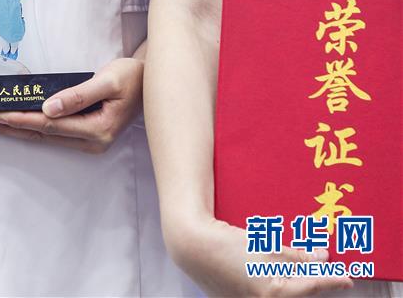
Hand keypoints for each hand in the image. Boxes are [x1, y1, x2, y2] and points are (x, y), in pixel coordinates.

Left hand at [0, 58, 142, 152]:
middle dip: (10, 128)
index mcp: (98, 130)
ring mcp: (89, 142)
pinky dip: (30, 128)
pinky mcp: (86, 136)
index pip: (49, 125)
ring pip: (45, 137)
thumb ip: (78, 95)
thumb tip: (47, 108)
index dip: (21, 119)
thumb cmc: (132, 77)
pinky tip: (14, 123)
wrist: (152, 81)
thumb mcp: (108, 81)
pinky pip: (52, 134)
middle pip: (42, 135)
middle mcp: (92, 142)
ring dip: (17, 129)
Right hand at [167, 216, 352, 296]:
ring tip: (303, 268)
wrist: (190, 246)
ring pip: (283, 294)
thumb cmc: (225, 244)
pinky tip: (276, 273)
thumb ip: (296, 256)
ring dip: (294, 282)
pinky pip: (267, 294)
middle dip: (312, 282)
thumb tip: (322, 260)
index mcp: (272, 293)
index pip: (311, 286)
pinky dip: (276, 285)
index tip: (347, 278)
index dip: (331, 280)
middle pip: (298, 294)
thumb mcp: (265, 246)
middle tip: (326, 270)